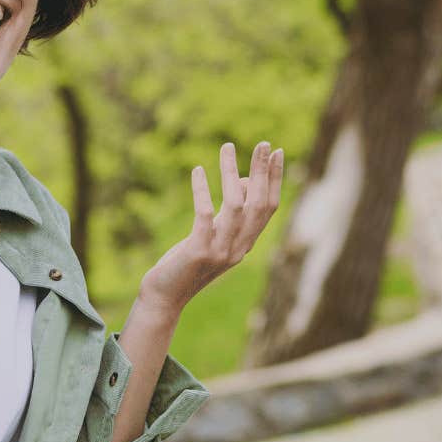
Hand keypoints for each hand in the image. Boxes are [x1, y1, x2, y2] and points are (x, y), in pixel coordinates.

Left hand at [140, 140, 284, 314]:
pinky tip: (198, 170)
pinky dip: (202, 190)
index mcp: (246, 244)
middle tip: (262, 143)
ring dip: (232, 173)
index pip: (269, 208)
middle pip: (258, 204)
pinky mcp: (199, 252)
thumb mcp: (213, 235)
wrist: (165, 298)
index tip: (276, 152)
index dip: (274, 179)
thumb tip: (244, 180)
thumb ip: (230, 213)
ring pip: (235, 205)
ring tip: (226, 147)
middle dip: (262, 171)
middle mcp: (239, 248)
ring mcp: (220, 252)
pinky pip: (205, 214)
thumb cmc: (187, 263)